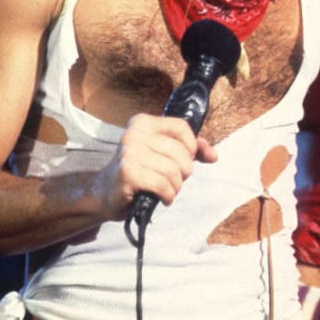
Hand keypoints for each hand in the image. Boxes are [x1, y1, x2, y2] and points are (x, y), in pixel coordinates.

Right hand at [98, 112, 217, 216]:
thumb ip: (190, 150)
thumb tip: (214, 155)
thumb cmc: (139, 172)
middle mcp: (134, 133)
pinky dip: (168, 195)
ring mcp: (129, 153)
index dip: (192, 146)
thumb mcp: (163, 155)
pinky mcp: (128, 173)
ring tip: (166, 190)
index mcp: (143, 122)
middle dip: (184, 172)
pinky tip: (162, 197)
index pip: (182, 127)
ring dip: (175, 187)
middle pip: (181, 152)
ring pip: (173, 171)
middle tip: (173, 179)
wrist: (106, 193)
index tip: (187, 159)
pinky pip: (162, 184)